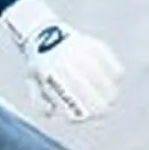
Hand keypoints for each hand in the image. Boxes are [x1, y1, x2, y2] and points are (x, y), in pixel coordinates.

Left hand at [2, 0, 123, 122]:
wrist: (44, 32)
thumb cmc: (39, 64)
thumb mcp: (32, 82)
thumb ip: (39, 102)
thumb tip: (52, 113)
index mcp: (53, 76)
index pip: (75, 104)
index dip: (81, 115)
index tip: (82, 117)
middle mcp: (70, 65)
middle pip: (97, 99)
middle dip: (100, 109)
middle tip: (101, 111)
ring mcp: (85, 55)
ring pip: (109, 86)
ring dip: (110, 95)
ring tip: (108, 97)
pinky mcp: (97, 47)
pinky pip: (116, 70)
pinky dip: (115, 77)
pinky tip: (110, 80)